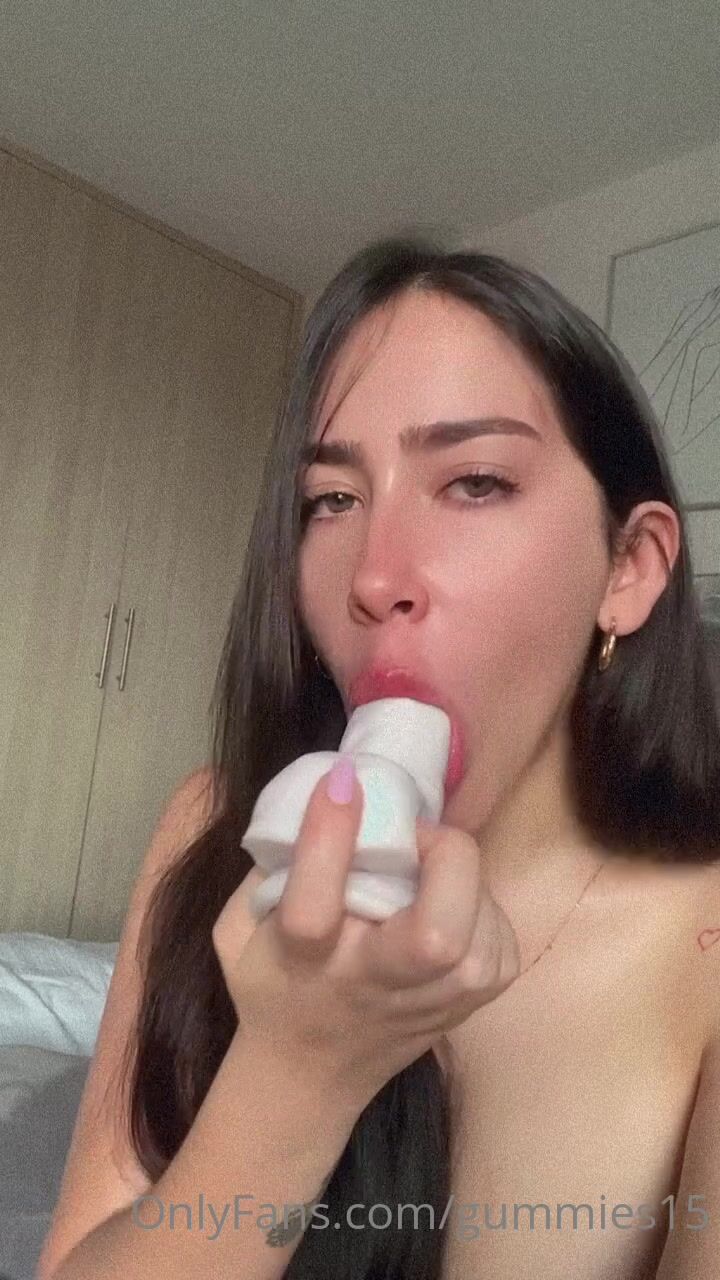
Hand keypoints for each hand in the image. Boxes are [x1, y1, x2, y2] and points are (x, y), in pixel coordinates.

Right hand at [212, 762, 519, 1106]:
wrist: (308, 1078)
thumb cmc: (271, 984)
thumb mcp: (237, 928)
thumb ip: (267, 866)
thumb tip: (322, 791)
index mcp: (305, 962)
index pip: (315, 906)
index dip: (330, 836)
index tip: (344, 780)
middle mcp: (372, 986)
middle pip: (437, 937)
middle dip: (445, 861)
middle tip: (418, 835)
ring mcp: (427, 1006)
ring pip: (479, 946)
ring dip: (468, 885)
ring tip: (434, 869)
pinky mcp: (465, 1013)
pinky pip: (499, 949)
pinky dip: (485, 913)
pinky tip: (457, 907)